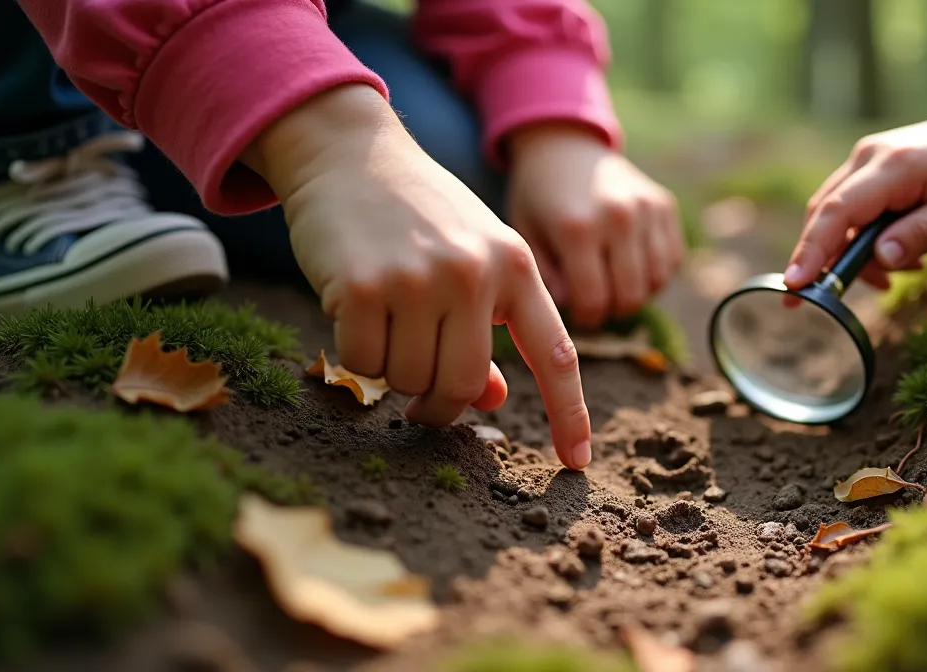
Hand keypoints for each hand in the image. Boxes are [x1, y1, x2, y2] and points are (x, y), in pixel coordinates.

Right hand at [241, 84, 592, 469]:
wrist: (349, 151)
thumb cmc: (417, 215)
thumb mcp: (472, 259)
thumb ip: (491, 324)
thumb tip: (491, 398)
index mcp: (516, 267)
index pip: (556, 355)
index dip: (569, 414)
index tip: (577, 462)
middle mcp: (476, 273)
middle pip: (462, 385)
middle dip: (438, 404)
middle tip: (419, 400)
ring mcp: (420, 279)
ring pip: (410, 379)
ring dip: (393, 371)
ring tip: (385, 322)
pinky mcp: (364, 286)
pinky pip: (363, 364)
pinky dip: (355, 354)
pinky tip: (351, 310)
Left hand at [507, 122, 681, 328]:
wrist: (564, 145)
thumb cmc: (539, 197)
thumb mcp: (526, 235)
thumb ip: (547, 277)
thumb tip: (574, 305)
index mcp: (577, 228)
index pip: (594, 300)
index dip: (587, 319)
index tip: (578, 315)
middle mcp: (618, 217)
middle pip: (630, 296)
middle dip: (613, 311)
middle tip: (598, 305)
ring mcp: (646, 208)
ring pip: (657, 282)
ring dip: (637, 294)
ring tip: (614, 285)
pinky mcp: (664, 204)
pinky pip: (673, 260)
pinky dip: (656, 273)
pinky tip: (632, 265)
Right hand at [785, 85, 926, 290]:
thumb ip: (924, 232)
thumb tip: (881, 260)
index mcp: (895, 166)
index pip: (838, 211)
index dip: (812, 250)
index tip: (794, 284)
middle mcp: (868, 157)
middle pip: (824, 214)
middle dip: (821, 260)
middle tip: (826, 302)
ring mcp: (864, 160)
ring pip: (833, 214)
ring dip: (851, 253)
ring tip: (894, 275)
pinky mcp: (867, 169)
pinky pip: (848, 209)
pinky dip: (859, 240)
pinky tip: (893, 256)